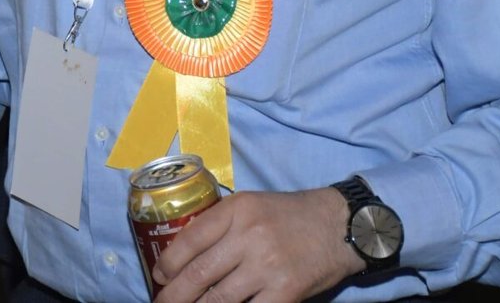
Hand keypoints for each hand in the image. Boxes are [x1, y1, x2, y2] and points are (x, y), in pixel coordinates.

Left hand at [153, 188, 362, 302]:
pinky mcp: (285, 291)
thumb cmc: (291, 215)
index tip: (159, 276)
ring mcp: (268, 265)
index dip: (168, 263)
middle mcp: (250, 235)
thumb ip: (222, 224)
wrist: (340, 225)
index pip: (191, 239)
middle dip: (174, 295)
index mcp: (238, 209)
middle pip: (199, 274)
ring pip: (219, 299)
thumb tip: (184, 253)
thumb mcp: (253, 205)